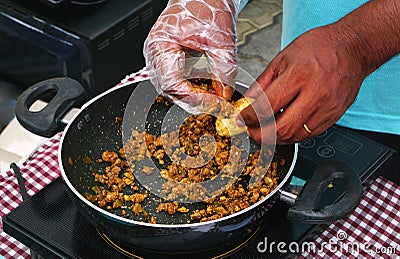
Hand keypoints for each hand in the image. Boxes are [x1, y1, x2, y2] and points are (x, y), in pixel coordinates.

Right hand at [144, 0, 239, 108]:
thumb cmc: (207, 6)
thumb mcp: (221, 39)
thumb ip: (224, 70)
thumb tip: (224, 94)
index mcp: (161, 45)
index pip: (172, 85)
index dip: (193, 98)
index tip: (213, 103)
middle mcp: (155, 54)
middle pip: (169, 91)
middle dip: (194, 101)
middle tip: (216, 105)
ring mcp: (159, 58)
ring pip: (172, 90)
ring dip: (192, 97)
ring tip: (213, 97)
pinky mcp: (167, 61)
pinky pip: (175, 83)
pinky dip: (190, 89)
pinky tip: (205, 89)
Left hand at [239, 25, 366, 144]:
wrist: (352, 49)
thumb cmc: (318, 48)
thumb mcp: (282, 58)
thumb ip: (262, 83)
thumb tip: (247, 102)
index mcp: (298, 76)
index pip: (267, 106)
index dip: (249, 117)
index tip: (240, 119)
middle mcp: (315, 95)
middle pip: (282, 128)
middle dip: (260, 135)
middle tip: (250, 131)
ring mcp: (326, 109)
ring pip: (295, 136)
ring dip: (275, 138)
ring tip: (265, 131)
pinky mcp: (333, 117)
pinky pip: (308, 135)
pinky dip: (292, 136)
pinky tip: (283, 129)